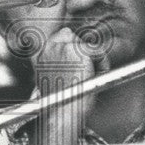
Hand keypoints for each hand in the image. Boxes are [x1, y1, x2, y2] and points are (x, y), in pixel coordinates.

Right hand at [32, 26, 108, 144]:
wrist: (63, 112)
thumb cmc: (62, 99)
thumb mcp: (55, 75)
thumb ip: (59, 56)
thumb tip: (67, 32)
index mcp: (41, 53)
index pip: (65, 35)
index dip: (76, 50)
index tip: (79, 66)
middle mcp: (49, 47)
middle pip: (78, 38)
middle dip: (86, 55)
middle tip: (83, 75)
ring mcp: (63, 47)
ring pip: (90, 47)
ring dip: (95, 62)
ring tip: (87, 78)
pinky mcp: (78, 51)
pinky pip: (100, 52)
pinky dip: (103, 65)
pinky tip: (93, 77)